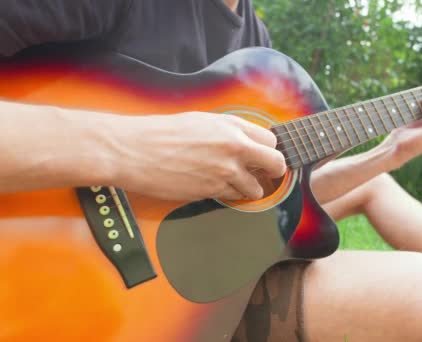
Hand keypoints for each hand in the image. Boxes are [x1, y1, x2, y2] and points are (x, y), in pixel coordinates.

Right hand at [112, 112, 285, 200]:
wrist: (135, 151)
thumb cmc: (163, 133)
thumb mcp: (202, 121)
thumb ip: (230, 131)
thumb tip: (249, 142)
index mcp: (232, 127)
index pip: (271, 141)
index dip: (268, 150)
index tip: (264, 155)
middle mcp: (234, 149)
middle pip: (276, 165)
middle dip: (273, 171)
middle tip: (264, 173)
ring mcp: (224, 172)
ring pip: (255, 189)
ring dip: (248, 188)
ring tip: (233, 182)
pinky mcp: (211, 191)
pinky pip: (231, 196)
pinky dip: (228, 194)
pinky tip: (213, 184)